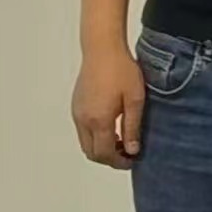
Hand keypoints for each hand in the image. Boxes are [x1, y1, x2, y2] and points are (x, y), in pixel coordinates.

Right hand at [69, 46, 143, 169]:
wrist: (102, 49)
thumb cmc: (122, 71)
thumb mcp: (135, 99)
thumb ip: (132, 127)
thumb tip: (132, 151)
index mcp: (98, 120)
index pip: (104, 154)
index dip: (118, 162)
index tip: (132, 160)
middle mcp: (83, 120)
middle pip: (91, 152)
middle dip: (109, 158)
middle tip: (127, 153)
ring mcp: (77, 112)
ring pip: (85, 142)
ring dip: (101, 147)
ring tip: (121, 140)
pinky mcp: (76, 105)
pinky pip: (82, 130)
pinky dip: (95, 136)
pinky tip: (111, 127)